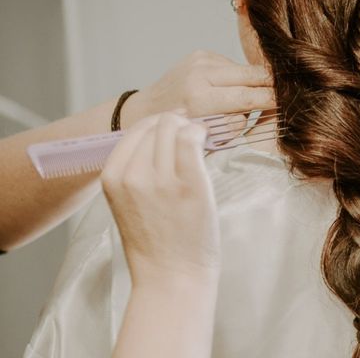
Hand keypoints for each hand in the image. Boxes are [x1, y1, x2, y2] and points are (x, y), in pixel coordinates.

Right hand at [100, 110, 219, 286]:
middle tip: (190, 140)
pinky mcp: (189, 183)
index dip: (157, 127)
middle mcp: (132, 174)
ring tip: (199, 143)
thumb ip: (138, 170)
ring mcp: (160, 178)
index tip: (173, 135)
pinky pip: (190, 139)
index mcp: (112, 178)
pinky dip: (200, 134)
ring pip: (173, 127)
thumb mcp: (130, 202)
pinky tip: (206, 142)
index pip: (135, 131)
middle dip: (176, 125)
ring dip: (189, 128)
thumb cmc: (155, 243)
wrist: (171, 277)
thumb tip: (165, 132)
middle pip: (156, 124)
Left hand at [121, 50, 274, 133]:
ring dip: (255, 83)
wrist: (145, 110)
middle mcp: (200, 74)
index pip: (247, 97)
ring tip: (256, 99)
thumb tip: (267, 113)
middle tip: (289, 95)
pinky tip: (232, 89)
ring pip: (245, 69)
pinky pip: (233, 65)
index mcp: (199, 99)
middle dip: (272, 86)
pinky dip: (239, 78)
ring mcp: (201, 59)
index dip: (272, 101)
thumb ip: (236, 126)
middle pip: (252, 76)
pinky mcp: (202, 53)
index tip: (289, 105)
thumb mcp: (206, 138)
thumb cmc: (178, 132)